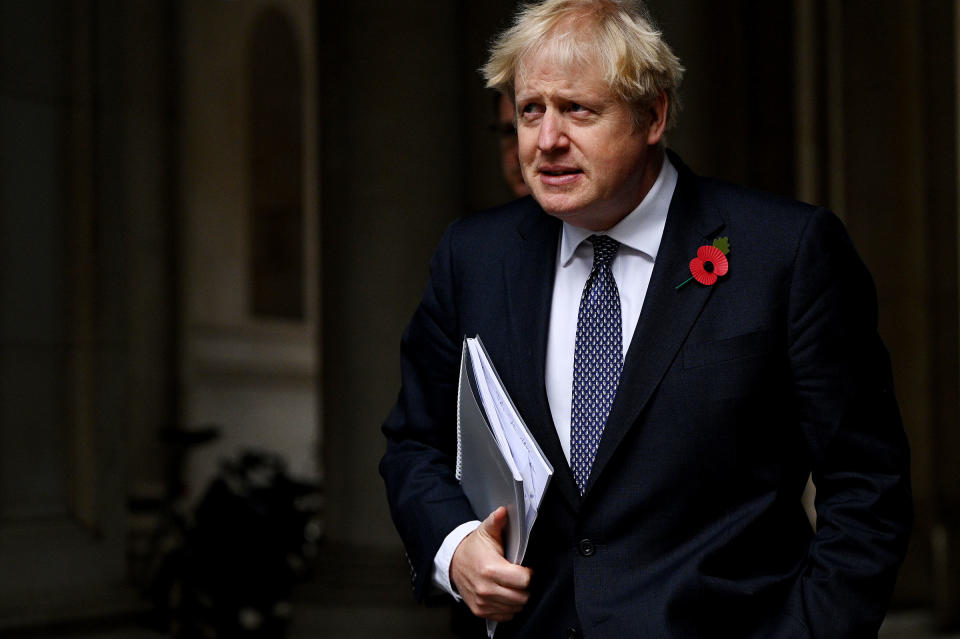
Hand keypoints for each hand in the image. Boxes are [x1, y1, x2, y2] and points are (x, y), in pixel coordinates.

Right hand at [450, 506, 531, 621]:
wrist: (454, 562)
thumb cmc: (473, 548)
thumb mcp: (485, 531)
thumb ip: (497, 521)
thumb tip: (503, 511)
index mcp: (490, 569)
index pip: (523, 581)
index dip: (528, 574)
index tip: (524, 568)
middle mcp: (486, 589)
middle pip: (522, 597)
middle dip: (525, 587)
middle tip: (520, 577)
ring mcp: (483, 602)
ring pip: (515, 608)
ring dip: (518, 597)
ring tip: (512, 584)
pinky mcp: (480, 610)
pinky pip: (505, 615)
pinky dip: (508, 607)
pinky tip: (505, 594)